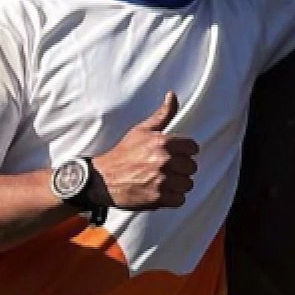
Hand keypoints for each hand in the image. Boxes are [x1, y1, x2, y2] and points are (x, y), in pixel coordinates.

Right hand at [91, 93, 198, 209]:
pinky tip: (159, 191)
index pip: (193, 148)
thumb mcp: (141, 130)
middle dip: (180, 169)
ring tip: (160, 181)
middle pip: (191, 167)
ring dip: (177, 184)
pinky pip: (180, 199)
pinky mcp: (158, 197)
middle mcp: (164, 160)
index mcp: (162, 142)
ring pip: (187, 184)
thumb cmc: (123, 154)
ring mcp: (161, 180)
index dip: (184, 152)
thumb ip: (162, 115)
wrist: (101, 180)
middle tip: (163, 169)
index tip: (172, 155)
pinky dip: (172, 198)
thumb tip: (172, 95)